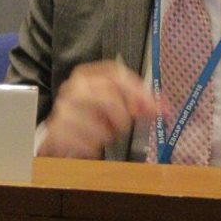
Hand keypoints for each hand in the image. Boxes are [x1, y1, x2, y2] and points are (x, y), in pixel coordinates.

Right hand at [38, 60, 157, 158]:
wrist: (57, 135)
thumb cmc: (88, 117)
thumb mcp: (112, 104)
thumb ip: (136, 103)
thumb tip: (164, 109)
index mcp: (85, 74)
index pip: (116, 74)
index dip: (138, 91)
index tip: (154, 107)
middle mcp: (73, 86)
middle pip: (110, 99)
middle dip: (123, 118)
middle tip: (124, 127)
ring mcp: (63, 108)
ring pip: (101, 126)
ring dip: (107, 135)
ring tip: (101, 135)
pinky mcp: (58, 130)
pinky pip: (89, 143)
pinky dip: (94, 147)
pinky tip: (89, 143)